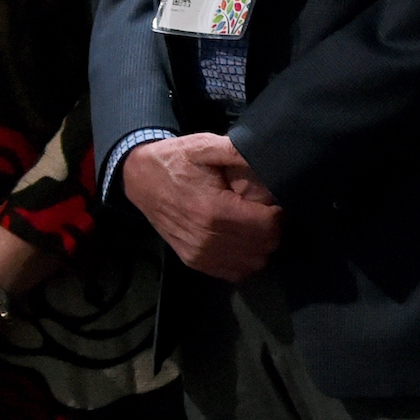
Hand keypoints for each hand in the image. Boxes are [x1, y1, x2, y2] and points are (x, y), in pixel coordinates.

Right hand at [123, 134, 282, 281]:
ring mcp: (200, 254)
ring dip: (260, 245)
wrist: (141, 179)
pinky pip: (234, 273)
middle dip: (272, 228)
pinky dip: (244, 258)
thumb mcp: (207, 146)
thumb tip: (270, 157)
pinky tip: (240, 237)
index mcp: (214, 211)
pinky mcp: (195, 262)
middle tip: (263, 210)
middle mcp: (207, 239)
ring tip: (253, 223)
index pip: (268, 226)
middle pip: (264, 247)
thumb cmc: (177, 161)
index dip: (278, 212)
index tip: (273, 201)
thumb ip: (239, 153)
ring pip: (253, 263)